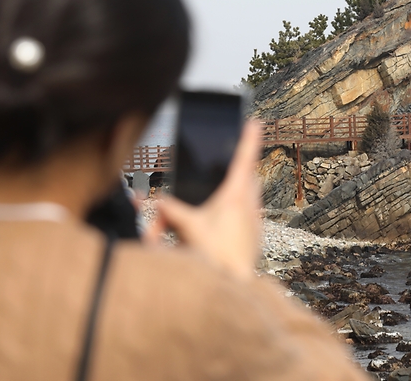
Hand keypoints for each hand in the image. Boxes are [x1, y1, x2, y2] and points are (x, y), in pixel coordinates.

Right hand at [145, 120, 262, 280]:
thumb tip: (156, 202)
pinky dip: (234, 215)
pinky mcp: (254, 238)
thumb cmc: (215, 258)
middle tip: (235, 161)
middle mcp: (249, 206)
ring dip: (236, 194)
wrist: (235, 287)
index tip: (255, 122)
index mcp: (236, 197)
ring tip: (221, 196)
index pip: (244, 159)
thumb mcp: (187, 229)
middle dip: (240, 169)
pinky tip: (223, 225)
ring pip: (248, 198)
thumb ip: (169, 212)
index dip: (249, 139)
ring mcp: (254, 222)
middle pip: (248, 178)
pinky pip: (247, 217)